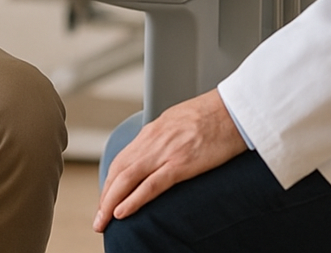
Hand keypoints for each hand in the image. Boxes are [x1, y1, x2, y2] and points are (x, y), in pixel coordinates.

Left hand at [94, 89, 246, 231]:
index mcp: (152, 131)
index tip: (106, 199)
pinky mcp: (180, 164)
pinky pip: (150, 186)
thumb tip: (158, 152)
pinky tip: (121, 213)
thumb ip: (165, 137)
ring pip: (127, 180)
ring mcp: (165, 153)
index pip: (122, 161)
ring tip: (102, 222)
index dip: (110, 183)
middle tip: (98, 218)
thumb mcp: (179, 121)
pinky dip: (133, 200)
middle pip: (118, 172)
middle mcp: (152, 141)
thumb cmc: (212, 114)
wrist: (233, 109)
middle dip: (105, 197)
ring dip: (110, 203)